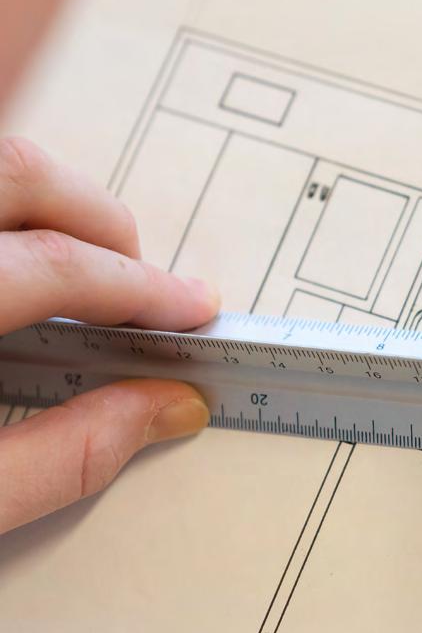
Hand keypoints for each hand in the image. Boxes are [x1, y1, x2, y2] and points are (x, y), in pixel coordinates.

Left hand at [0, 137, 218, 532]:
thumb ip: (63, 457)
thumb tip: (168, 411)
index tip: (193, 308)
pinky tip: (18, 256)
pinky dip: (10, 210)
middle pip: (16, 175)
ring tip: (83, 262)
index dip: (139, 287)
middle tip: (142, 282)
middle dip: (100, 221)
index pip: (52, 266)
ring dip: (49, 200)